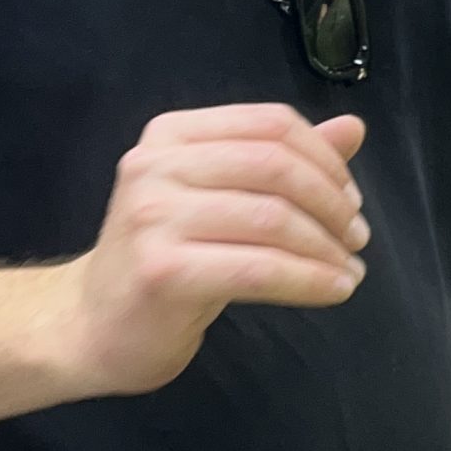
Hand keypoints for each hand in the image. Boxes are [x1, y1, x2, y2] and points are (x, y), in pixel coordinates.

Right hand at [47, 104, 369, 399]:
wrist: (92, 327)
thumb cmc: (168, 259)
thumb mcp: (225, 198)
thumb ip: (283, 161)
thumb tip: (354, 128)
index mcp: (171, 134)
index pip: (271, 124)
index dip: (325, 158)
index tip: (352, 197)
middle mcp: (155, 165)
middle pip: (275, 166)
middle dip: (332, 202)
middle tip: (358, 237)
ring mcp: (152, 217)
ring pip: (272, 219)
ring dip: (327, 248)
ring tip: (351, 270)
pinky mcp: (163, 271)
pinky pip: (259, 270)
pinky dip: (309, 280)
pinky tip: (335, 290)